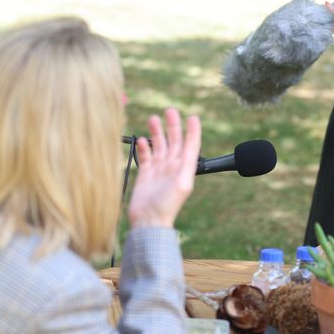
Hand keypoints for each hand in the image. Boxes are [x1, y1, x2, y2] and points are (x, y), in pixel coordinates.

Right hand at [127, 108, 200, 229]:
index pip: (190, 145)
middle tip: (169, 111)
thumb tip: (191, 146)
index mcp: (183, 168)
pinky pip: (145, 157)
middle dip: (172, 126)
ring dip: (157, 133)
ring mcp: (158, 171)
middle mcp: (172, 167)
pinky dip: (144, 147)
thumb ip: (186, 164)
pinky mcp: (145, 175)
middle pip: (174, 142)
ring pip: (159, 146)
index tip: (192, 117)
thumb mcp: (182, 183)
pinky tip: (141, 139)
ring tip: (153, 118)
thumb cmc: (167, 205)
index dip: (192, 131)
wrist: (149, 221)